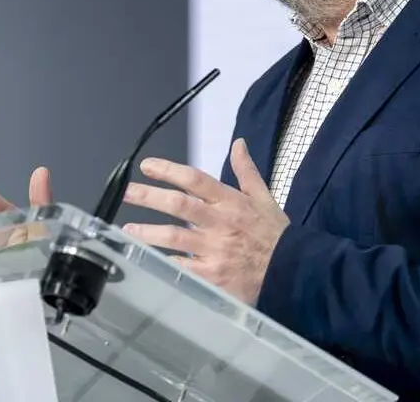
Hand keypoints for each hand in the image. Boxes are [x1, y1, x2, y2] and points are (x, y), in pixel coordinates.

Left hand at [121, 138, 287, 304]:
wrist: (293, 271)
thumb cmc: (275, 234)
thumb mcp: (264, 198)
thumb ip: (246, 171)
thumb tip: (238, 143)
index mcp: (231, 202)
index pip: (195, 180)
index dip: (169, 171)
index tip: (147, 166)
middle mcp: (220, 223)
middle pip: (178, 205)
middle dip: (148, 197)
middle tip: (126, 193)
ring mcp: (214, 251)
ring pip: (173, 237)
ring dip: (147, 232)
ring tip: (127, 230)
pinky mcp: (211, 276)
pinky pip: (181, 268)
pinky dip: (162, 263)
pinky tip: (145, 260)